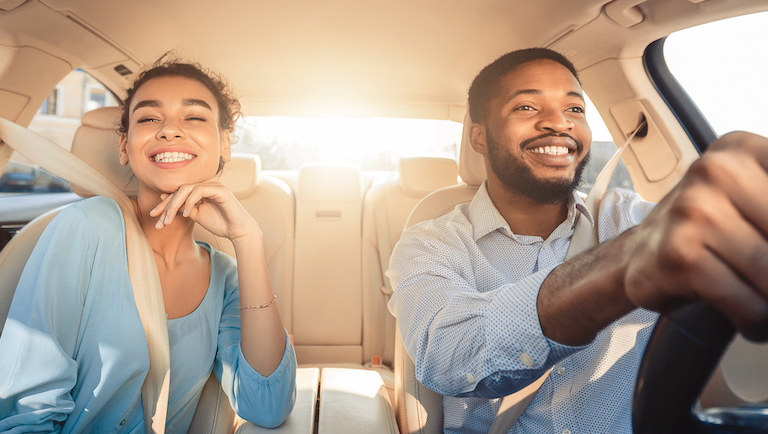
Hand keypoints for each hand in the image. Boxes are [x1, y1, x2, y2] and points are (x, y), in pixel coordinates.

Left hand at [149, 178, 259, 241]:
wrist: (238, 231)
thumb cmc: (220, 223)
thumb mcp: (196, 215)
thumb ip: (183, 207)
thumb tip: (165, 199)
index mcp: (200, 189)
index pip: (178, 192)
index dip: (164, 204)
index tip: (153, 216)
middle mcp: (206, 184)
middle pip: (179, 189)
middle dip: (166, 205)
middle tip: (156, 218)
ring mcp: (214, 185)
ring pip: (186, 189)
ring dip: (174, 204)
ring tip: (168, 220)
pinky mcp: (220, 190)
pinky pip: (199, 191)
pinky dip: (190, 202)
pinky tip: (187, 214)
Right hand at [622, 131, 767, 340]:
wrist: (638, 256)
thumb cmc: (703, 231)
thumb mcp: (749, 198)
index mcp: (741, 150)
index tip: (765, 240)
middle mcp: (716, 172)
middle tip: (766, 278)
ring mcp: (694, 211)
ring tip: (764, 302)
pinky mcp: (679, 253)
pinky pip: (748, 303)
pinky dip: (757, 321)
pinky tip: (751, 319)